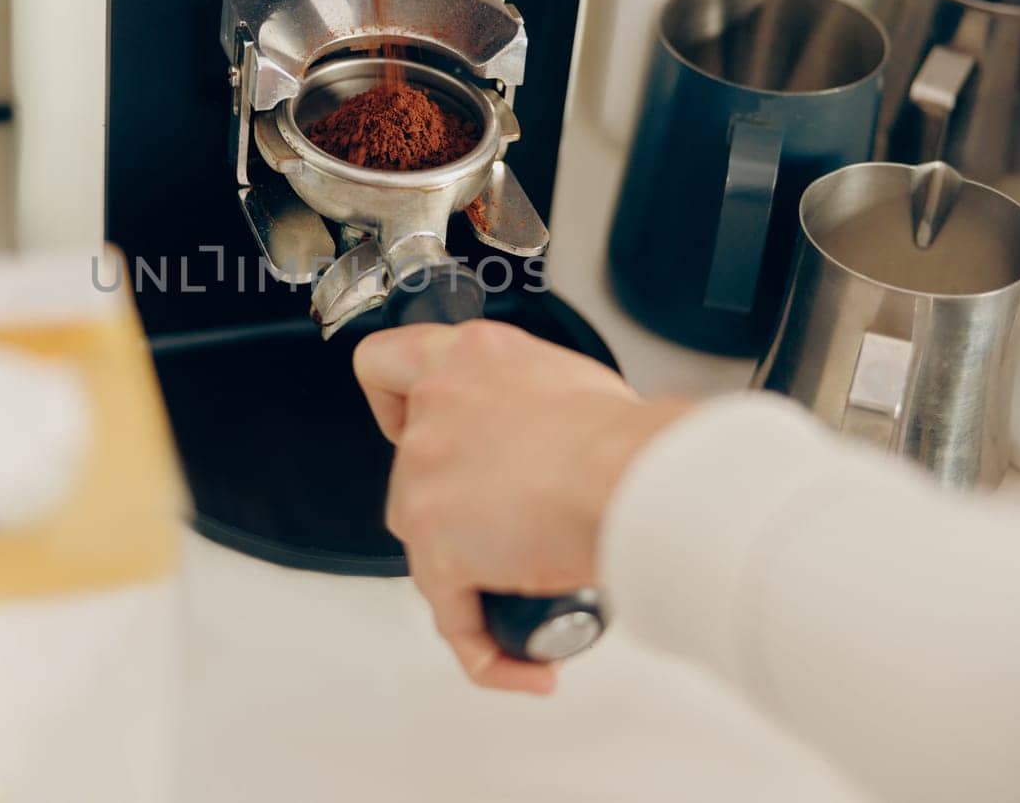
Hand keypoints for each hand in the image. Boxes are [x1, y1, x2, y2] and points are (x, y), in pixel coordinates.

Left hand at [353, 320, 691, 694]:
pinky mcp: (438, 547)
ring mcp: (425, 480)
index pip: (383, 364)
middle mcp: (435, 410)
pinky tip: (528, 662)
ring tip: (532, 587)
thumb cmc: (628, 437)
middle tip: (512, 519)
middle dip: (456, 504)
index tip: (418, 426)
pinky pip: (453, 617)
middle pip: (410, 469)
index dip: (394, 404)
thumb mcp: (576, 383)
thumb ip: (535, 400)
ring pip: (424, 540)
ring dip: (471, 567)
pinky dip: (489, 647)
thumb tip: (555, 437)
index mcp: (469, 357)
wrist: (635, 478)